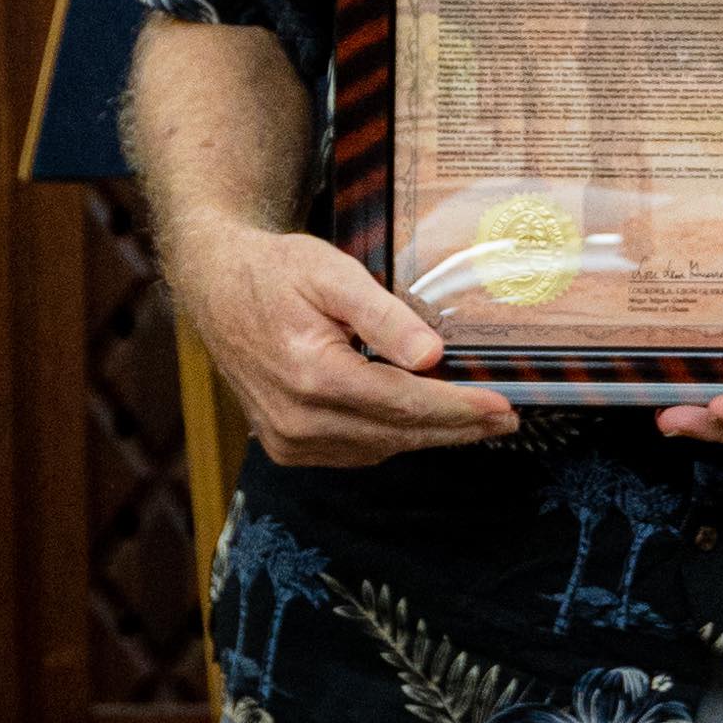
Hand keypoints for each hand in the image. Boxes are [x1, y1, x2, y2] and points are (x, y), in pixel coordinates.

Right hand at [170, 211, 517, 466]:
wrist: (217, 288)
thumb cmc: (277, 271)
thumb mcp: (334, 274)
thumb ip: (384, 316)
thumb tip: (432, 357)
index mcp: (311, 376)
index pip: (403, 403)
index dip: (457, 407)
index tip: (501, 406)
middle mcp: (298, 420)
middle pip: (396, 433)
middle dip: (455, 427)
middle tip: (505, 418)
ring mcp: (289, 439)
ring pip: (378, 448)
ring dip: (427, 435)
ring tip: (474, 420)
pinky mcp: (286, 445)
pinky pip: (354, 451)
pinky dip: (392, 437)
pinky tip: (420, 420)